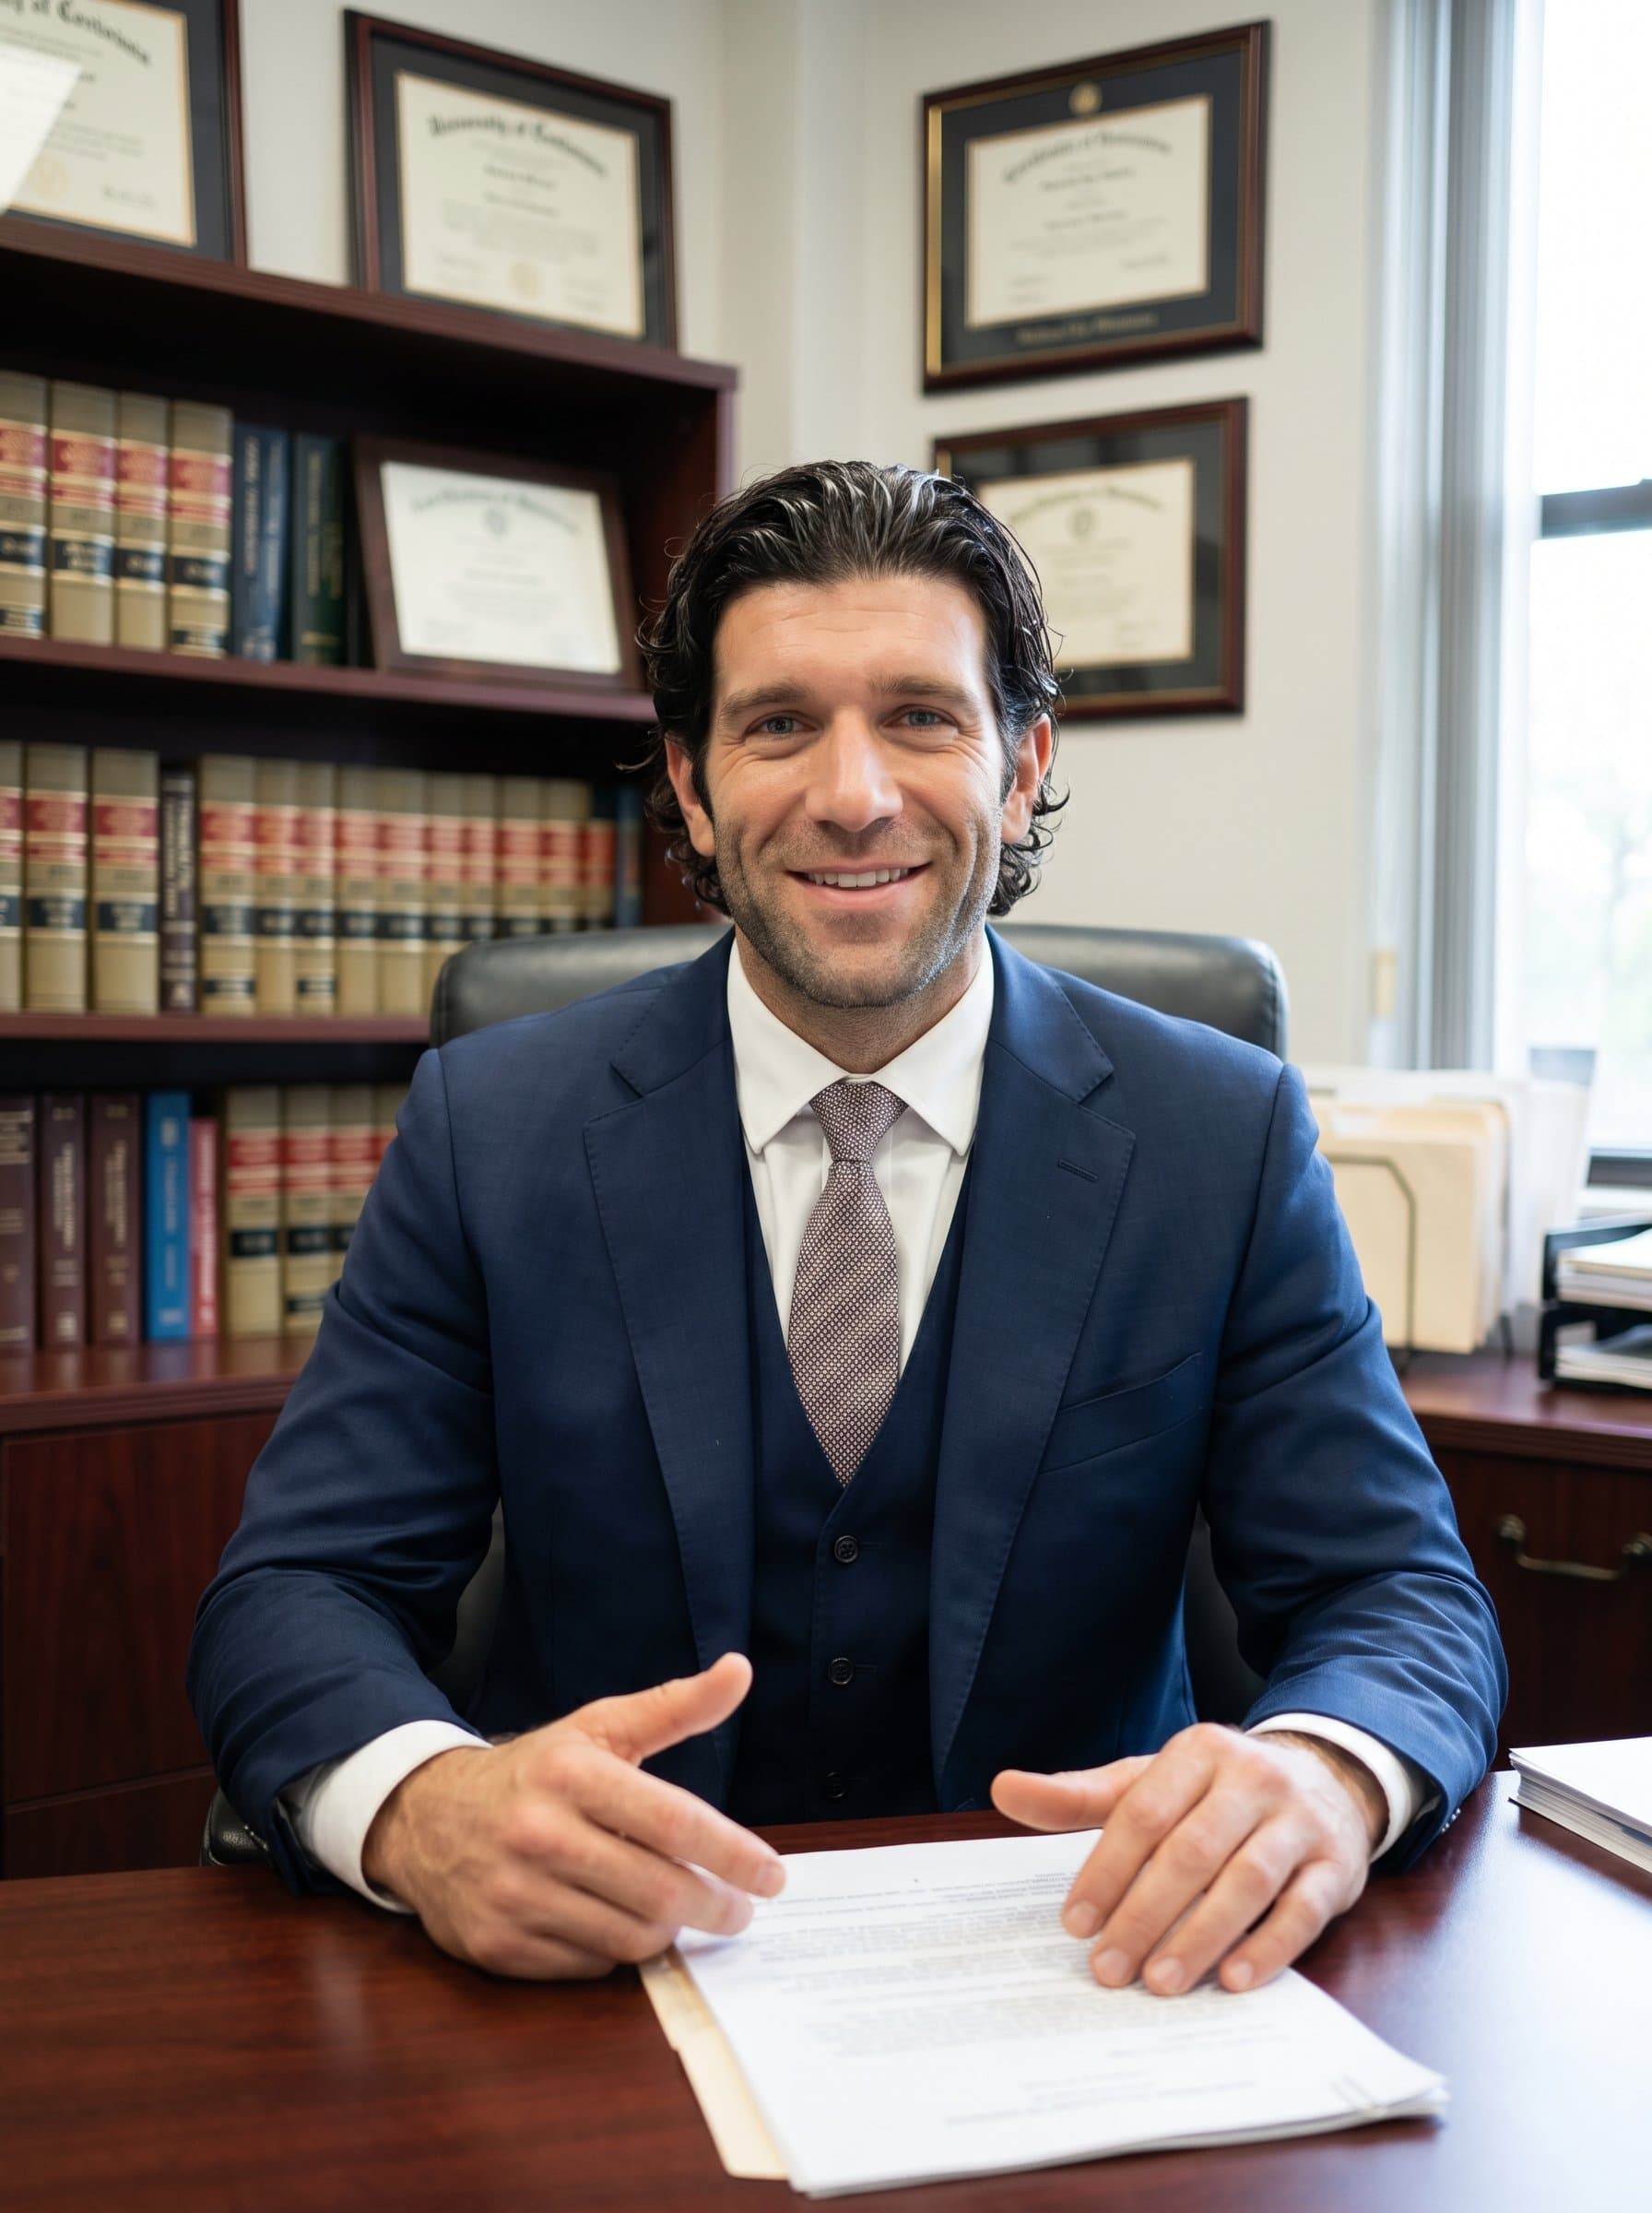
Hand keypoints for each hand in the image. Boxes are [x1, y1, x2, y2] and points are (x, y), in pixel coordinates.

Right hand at [363, 1652, 783, 1978]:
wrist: (426, 1817)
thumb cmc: (534, 1772)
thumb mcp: (598, 1728)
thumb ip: (674, 1707)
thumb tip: (739, 1671)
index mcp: (573, 1773)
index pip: (675, 1823)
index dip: (733, 1855)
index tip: (772, 1877)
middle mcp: (540, 1833)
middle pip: (658, 1892)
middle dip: (714, 1908)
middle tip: (738, 1911)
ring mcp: (514, 1894)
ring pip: (628, 1938)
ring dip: (667, 1933)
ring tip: (678, 1914)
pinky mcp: (496, 1945)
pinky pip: (587, 1966)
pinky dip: (615, 1952)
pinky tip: (617, 1926)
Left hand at [991, 1723, 1383, 1996]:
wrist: (1327, 1778)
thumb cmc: (1217, 1791)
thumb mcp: (1151, 1781)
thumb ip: (1081, 1795)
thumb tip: (1002, 1789)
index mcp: (1199, 1751)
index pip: (1142, 1813)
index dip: (1106, 1871)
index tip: (1075, 1924)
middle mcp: (1253, 1779)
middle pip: (1191, 1851)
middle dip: (1145, 1914)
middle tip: (1108, 1968)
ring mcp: (1300, 1821)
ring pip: (1246, 1881)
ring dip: (1200, 1937)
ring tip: (1158, 1983)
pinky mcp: (1337, 1866)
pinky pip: (1302, 1910)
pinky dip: (1267, 1948)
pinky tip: (1233, 1980)